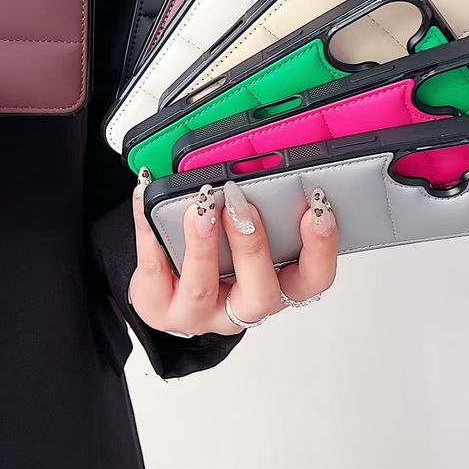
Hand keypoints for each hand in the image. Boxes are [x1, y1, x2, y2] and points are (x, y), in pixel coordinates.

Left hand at [129, 172, 338, 335]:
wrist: (165, 289)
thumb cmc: (215, 258)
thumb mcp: (248, 234)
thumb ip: (266, 204)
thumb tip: (267, 154)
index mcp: (275, 287)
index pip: (312, 279)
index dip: (320, 248)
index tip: (316, 209)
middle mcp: (240, 306)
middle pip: (261, 294)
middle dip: (254, 245)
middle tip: (243, 205)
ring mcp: (198, 313)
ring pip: (204, 290)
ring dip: (203, 244)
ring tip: (199, 208)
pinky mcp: (158, 306)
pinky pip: (153, 266)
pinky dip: (149, 226)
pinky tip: (147, 195)